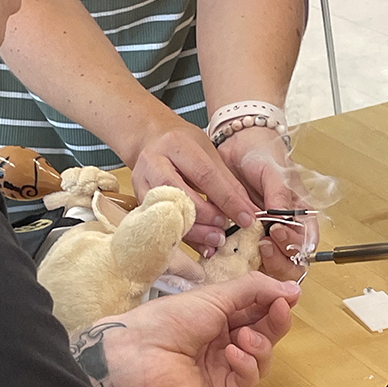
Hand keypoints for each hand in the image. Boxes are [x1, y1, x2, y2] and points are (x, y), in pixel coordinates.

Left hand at [96, 272, 299, 386]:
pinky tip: (233, 353)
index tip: (290, 295)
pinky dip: (247, 365)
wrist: (139, 354)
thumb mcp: (214, 296)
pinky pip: (248, 381)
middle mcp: (223, 344)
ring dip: (260, 344)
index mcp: (219, 319)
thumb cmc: (169, 319)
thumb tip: (292, 289)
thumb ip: (254, 290)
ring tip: (242, 336)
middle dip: (275, 322)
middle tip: (280, 310)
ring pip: (261, 360)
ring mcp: (223, 371)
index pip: (257, 311)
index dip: (274, 303)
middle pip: (264, 335)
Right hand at [130, 122, 257, 252]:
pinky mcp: (139, 202)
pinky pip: (162, 225)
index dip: (227, 199)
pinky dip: (185, 238)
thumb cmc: (183, 146)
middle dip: (207, 216)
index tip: (246, 218)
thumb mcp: (208, 153)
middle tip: (225, 228)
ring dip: (196, 232)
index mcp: (176, 144)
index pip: (205, 175)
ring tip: (216, 239)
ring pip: (167, 214)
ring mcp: (141, 183)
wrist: (151, 140)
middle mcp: (153, 162)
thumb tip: (249, 212)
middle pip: (180, 195)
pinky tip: (202, 246)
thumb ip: (228, 183)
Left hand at [218, 127, 318, 280]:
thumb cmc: (264, 154)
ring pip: (267, 265)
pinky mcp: (242, 237)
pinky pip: (241, 256)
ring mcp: (263, 236)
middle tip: (262, 244)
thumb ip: (280, 196)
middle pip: (290, 263)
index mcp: (300, 216)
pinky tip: (226, 249)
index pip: (306, 244)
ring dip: (258, 263)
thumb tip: (282, 220)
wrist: (237, 144)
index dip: (295, 246)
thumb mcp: (275, 172)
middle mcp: (284, 230)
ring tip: (246, 246)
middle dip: (278, 260)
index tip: (277, 232)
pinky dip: (235, 258)